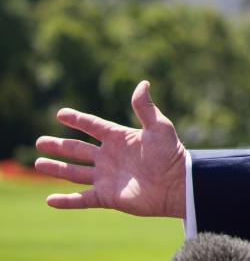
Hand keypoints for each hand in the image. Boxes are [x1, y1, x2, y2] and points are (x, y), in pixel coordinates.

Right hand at [34, 80, 186, 217]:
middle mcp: (110, 157)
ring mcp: (107, 177)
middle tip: (39, 142)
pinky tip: (50, 199)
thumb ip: (146, 107)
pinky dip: (66, 201)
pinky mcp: (107, 197)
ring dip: (57, 169)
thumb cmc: (170, 154)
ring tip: (38, 163)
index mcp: (120, 138)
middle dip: (59, 146)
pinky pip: (82, 200)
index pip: (94, 126)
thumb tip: (143, 83)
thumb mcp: (159, 127)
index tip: (61, 114)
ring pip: (75, 173)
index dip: (78, 120)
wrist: (176, 184)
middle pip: (79, 150)